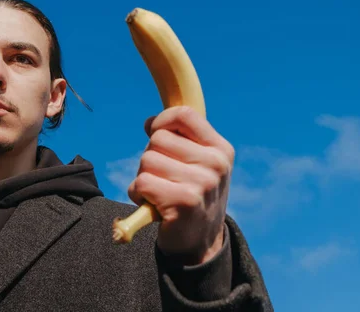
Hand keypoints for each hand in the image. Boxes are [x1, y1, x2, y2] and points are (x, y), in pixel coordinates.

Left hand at [127, 106, 234, 265]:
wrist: (200, 244)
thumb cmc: (193, 196)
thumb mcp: (198, 164)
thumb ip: (180, 140)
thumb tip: (149, 123)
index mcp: (220, 149)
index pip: (184, 114)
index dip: (162, 121)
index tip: (155, 133)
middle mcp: (216, 163)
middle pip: (158, 139)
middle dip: (151, 157)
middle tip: (163, 178)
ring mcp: (202, 182)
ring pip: (147, 160)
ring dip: (142, 178)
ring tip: (158, 193)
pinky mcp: (184, 201)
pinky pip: (142, 183)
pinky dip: (138, 194)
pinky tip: (152, 204)